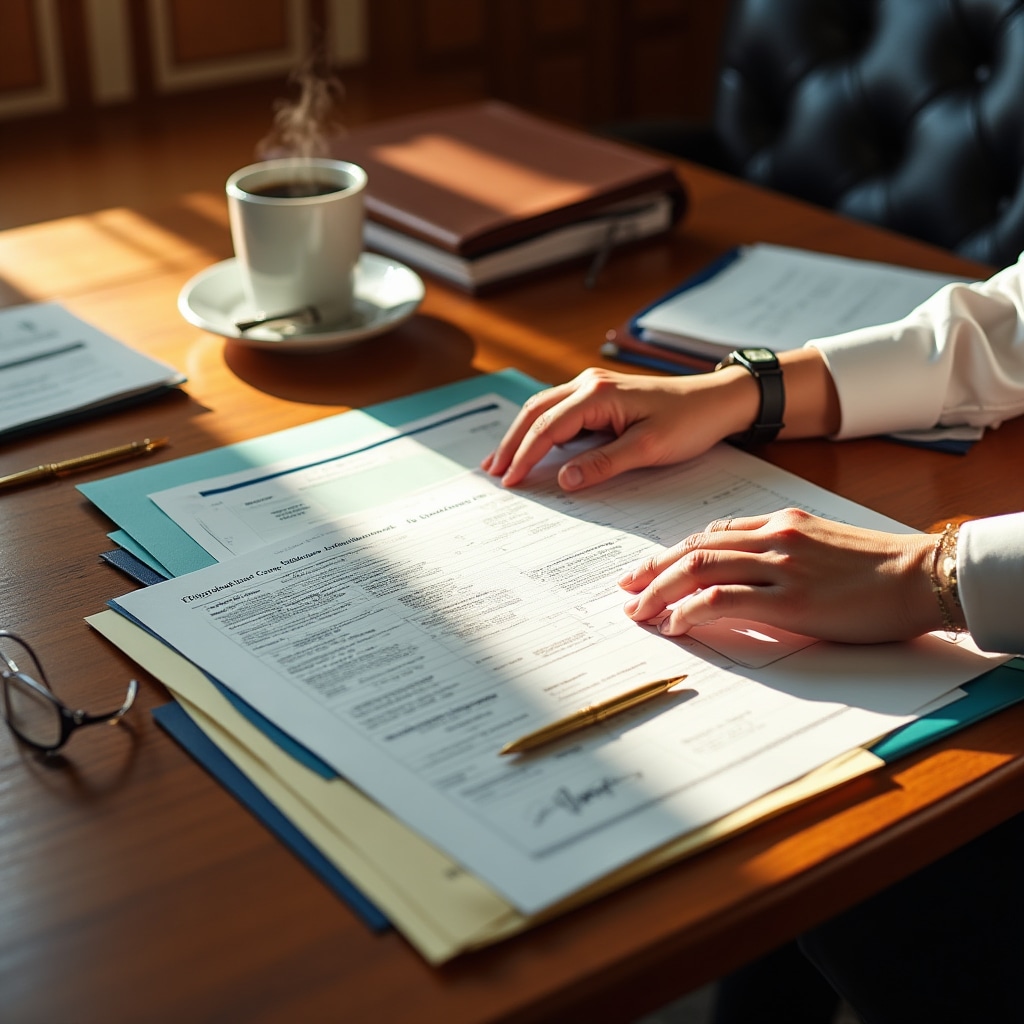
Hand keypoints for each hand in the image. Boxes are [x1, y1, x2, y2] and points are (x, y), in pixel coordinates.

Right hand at [482, 367, 757, 489]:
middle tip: (493, 473)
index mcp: (596, 395)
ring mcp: (593, 387)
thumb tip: (564, 479)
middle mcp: (588, 384)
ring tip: (501, 461)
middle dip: (511, 443)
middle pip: (535, 413)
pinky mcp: (600, 396)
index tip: (510, 481)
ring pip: (543, 409)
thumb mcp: (648, 449)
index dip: (525, 456)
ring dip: (521, 435)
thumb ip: (603, 464)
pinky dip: (540, 430)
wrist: (718, 400)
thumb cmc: (689, 421)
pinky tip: (533, 447)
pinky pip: (560, 411)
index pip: (547, 428)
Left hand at [619, 508, 942, 643]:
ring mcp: (780, 567)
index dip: (672, 553)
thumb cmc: (878, 565)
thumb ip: (782, 550)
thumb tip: (745, 572)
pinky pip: (725, 599)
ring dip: (660, 591)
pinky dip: (692, 610)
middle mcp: (773, 538)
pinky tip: (675, 624)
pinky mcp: (792, 600)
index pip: (710, 534)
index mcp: (779, 522)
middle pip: (694, 548)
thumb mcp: (823, 542)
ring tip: (638, 612)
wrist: (923, 574)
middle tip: (626, 590)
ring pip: (699, 568)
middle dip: (653, 570)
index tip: (648, 570)